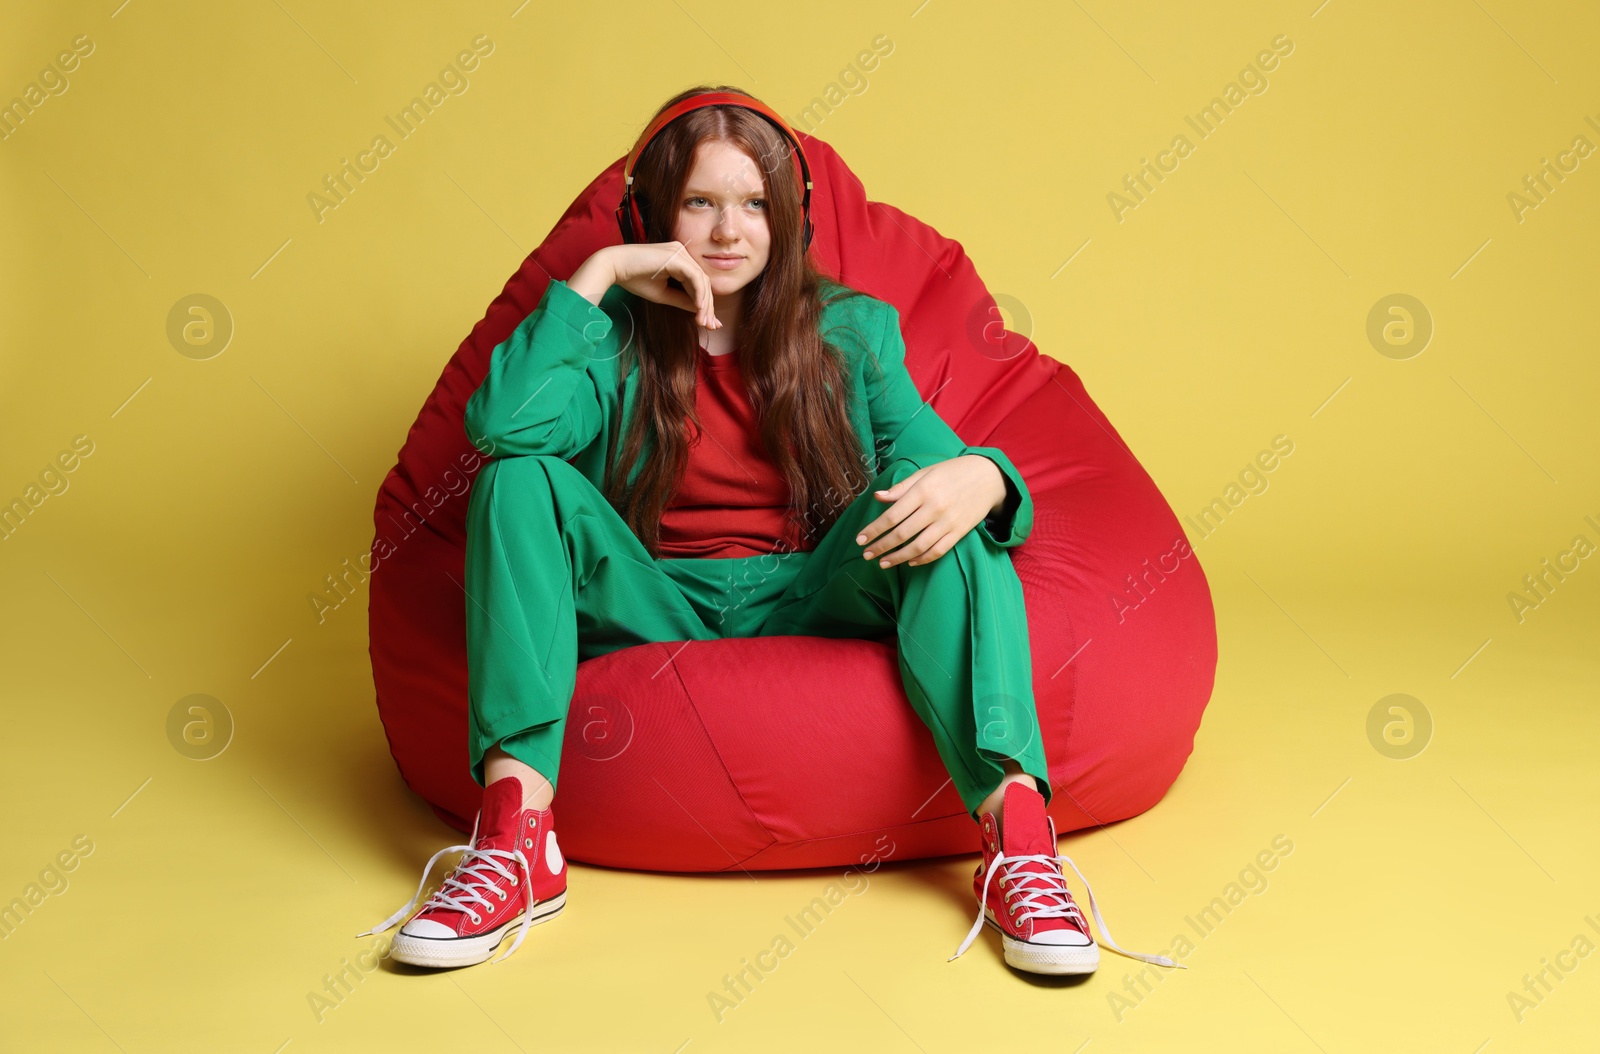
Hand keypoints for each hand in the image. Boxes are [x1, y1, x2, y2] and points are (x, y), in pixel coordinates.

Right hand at [569, 243, 720, 330]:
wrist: (613, 267)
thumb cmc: (634, 279)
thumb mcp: (663, 294)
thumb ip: (683, 300)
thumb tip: (700, 311)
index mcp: (679, 259)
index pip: (699, 283)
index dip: (706, 304)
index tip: (709, 324)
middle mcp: (682, 253)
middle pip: (704, 282)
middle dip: (709, 306)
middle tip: (711, 326)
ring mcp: (680, 252)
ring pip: (702, 280)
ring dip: (705, 303)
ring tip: (703, 322)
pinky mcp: (676, 256)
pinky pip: (694, 277)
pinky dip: (699, 294)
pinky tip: (699, 309)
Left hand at [854, 455, 1006, 567]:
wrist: (988, 477)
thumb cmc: (952, 472)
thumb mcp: (925, 473)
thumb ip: (901, 488)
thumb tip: (878, 497)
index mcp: (923, 491)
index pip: (892, 515)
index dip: (874, 529)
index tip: (860, 539)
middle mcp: (935, 508)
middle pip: (902, 534)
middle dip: (881, 546)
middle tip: (866, 555)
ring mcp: (948, 522)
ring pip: (918, 546)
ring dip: (898, 558)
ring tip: (883, 563)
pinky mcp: (959, 532)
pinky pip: (938, 551)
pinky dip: (922, 559)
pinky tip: (910, 562)